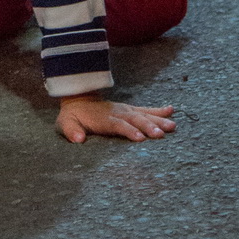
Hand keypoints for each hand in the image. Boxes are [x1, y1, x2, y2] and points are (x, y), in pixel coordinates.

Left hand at [56, 96, 175, 144]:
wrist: (77, 99)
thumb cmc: (72, 116)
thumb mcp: (65, 123)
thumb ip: (71, 130)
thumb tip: (78, 139)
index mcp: (103, 119)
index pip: (118, 125)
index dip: (129, 130)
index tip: (141, 138)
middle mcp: (117, 112)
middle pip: (135, 119)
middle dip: (148, 126)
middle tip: (162, 134)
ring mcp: (124, 110)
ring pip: (143, 114)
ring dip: (158, 120)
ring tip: (172, 126)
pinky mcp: (129, 109)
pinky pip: (145, 109)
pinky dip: (158, 110)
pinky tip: (171, 110)